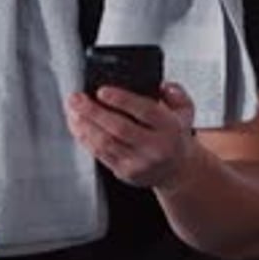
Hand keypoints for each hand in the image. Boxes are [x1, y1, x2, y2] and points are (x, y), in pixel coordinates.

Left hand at [66, 81, 194, 188]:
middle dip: (93, 111)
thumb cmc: (175, 136)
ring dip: (84, 125)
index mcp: (170, 128)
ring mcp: (139, 162)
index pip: (145, 111)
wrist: (177, 171)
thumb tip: (162, 86)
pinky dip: (85, 139)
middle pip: (119, 128)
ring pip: (106, 143)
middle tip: (76, 98)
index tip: (102, 91)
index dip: (122, 100)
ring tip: (72, 110)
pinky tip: (78, 126)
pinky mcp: (125, 173)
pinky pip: (100, 155)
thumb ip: (176, 93)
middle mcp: (155, 147)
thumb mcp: (185, 110)